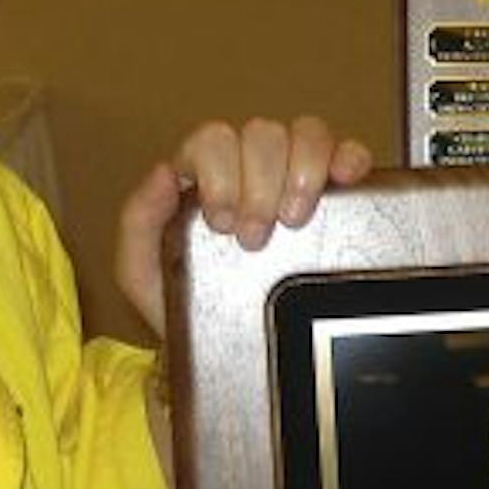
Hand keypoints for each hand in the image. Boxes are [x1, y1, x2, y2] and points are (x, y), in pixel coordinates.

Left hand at [116, 116, 373, 338]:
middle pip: (263, 134)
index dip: (220, 174)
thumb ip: (138, 222)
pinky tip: (345, 179)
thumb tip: (164, 172)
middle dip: (259, 186)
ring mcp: (296, 174)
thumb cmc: (186, 306)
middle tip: (255, 237)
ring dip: (304, 171)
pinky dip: (350, 158)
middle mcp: (251, 166)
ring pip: (307, 133)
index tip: (223, 223)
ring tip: (296, 218)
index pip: (213, 140)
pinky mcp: (336, 192)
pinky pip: (350, 152)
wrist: (230, 355)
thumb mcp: (144, 274)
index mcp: (204, 174)